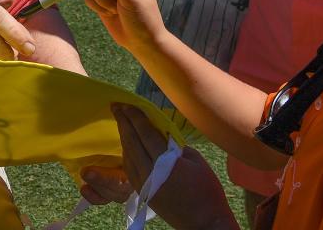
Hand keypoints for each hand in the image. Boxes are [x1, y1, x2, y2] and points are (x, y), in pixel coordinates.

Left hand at [82, 105, 238, 229]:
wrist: (203, 222)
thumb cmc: (206, 190)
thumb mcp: (195, 160)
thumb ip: (175, 145)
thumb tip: (162, 135)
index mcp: (164, 162)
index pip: (144, 133)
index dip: (135, 117)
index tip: (127, 104)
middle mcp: (148, 172)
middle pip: (131, 142)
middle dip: (123, 122)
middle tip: (116, 106)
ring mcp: (143, 183)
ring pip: (127, 155)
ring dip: (123, 137)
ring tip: (121, 121)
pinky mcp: (142, 192)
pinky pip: (129, 168)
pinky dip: (126, 153)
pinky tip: (127, 144)